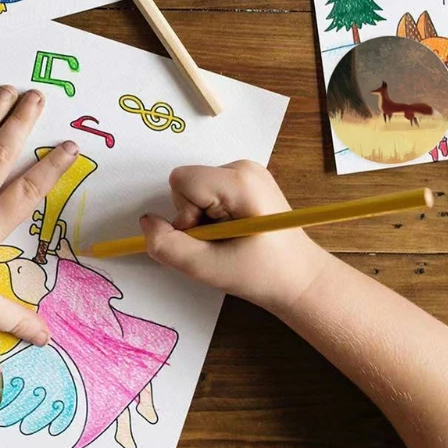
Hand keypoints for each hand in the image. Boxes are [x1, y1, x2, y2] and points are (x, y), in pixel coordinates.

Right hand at [139, 161, 327, 312]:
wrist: (301, 280)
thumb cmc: (260, 275)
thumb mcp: (206, 268)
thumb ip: (167, 246)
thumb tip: (146, 222)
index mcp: (240, 181)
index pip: (182, 181)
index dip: (184, 214)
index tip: (209, 237)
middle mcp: (243, 167)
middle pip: (188, 184)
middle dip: (193, 216)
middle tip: (221, 242)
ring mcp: (247, 171)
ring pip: (196, 189)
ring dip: (202, 217)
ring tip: (230, 239)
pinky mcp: (246, 179)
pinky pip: (208, 191)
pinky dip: (212, 214)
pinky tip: (234, 231)